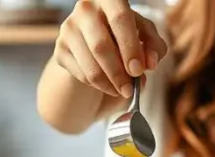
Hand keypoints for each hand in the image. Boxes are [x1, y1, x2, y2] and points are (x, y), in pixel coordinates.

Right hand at [53, 0, 167, 98]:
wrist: (98, 50)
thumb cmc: (126, 39)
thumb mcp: (146, 39)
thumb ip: (154, 48)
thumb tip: (150, 63)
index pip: (120, 19)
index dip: (130, 47)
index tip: (138, 71)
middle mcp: (85, 9)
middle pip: (101, 45)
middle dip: (119, 72)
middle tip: (130, 89)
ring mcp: (69, 29)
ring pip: (90, 65)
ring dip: (110, 83)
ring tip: (123, 90)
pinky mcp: (60, 50)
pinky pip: (81, 74)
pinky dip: (99, 85)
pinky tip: (108, 86)